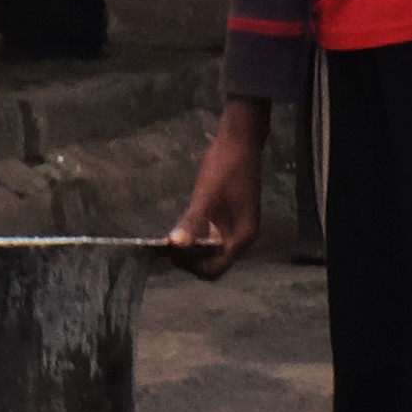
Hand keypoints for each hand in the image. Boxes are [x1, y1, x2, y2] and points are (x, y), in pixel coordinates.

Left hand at [167, 102, 275, 278]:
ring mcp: (238, 228)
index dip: (192, 266)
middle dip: (191, 259)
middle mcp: (241, 238)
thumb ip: (193, 222)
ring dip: (193, 249)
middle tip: (169, 245)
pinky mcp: (232, 218)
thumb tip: (175, 245)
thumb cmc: (225, 167)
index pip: (214, 270)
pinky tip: (184, 226)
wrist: (240, 141)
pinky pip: (213, 238)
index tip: (174, 251)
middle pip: (213, 263)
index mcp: (241, 238)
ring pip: (212, 252)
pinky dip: (198, 237)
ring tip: (173, 237)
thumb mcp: (206, 195)